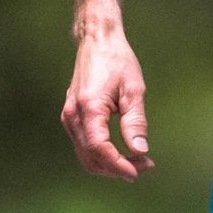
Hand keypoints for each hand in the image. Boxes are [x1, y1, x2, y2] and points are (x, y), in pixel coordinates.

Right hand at [62, 20, 152, 179]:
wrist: (97, 41)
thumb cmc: (116, 60)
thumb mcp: (133, 90)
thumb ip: (135, 122)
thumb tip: (140, 150)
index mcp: (88, 108)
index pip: (100, 150)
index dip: (119, 165)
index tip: (138, 171)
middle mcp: (73, 116)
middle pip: (91, 158)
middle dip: (117, 168)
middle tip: (145, 165)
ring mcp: (68, 117)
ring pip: (85, 156)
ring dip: (110, 164)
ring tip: (136, 160)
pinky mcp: (70, 117)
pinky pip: (83, 146)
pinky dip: (101, 154)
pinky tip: (121, 151)